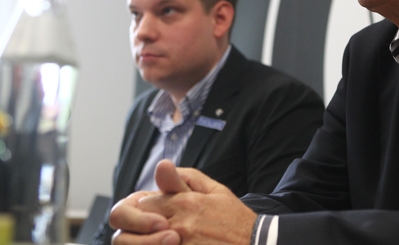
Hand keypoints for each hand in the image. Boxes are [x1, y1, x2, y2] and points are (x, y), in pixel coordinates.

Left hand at [112, 160, 256, 244]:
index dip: (148, 207)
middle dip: (143, 224)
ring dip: (150, 239)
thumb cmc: (236, 219)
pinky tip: (174, 242)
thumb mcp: (216, 191)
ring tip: (162, 237)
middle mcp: (179, 224)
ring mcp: (180, 244)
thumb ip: (187, 177)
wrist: (255, 243)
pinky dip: (161, 244)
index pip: (145, 202)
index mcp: (186, 203)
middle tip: (155, 226)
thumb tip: (161, 164)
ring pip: (146, 241)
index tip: (156, 211)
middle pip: (141, 223)